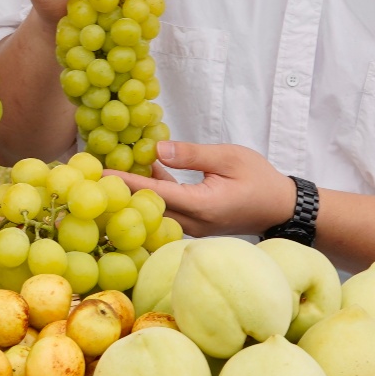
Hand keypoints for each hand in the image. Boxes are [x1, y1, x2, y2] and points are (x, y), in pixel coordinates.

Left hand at [116, 141, 295, 237]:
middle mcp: (194, 223)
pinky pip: (168, 211)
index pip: (154, 194)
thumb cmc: (260, 179)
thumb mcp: (229, 157)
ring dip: (136, 194)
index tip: (100, 176)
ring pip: (156, 212)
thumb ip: (191, 154)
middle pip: (148, 209)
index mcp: (202, 206)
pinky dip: (154, 194)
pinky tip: (146, 172)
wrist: (282, 207)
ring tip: (111, 174)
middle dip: (121, 193)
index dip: (126, 184)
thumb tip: (156, 148)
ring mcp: (194, 227)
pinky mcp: (196, 224)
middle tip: (92, 178)